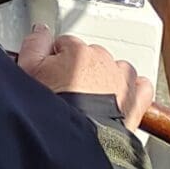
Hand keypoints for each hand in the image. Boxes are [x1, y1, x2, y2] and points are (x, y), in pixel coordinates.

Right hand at [17, 24, 149, 128]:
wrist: (76, 138)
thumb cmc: (53, 106)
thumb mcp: (28, 70)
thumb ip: (34, 44)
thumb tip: (41, 31)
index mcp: (78, 50)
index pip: (65, 44)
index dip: (55, 60)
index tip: (51, 74)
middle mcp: (103, 60)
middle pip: (90, 56)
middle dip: (80, 69)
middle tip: (67, 89)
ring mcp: (121, 80)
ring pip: (115, 69)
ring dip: (106, 78)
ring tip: (92, 96)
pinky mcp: (135, 100)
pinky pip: (141, 87)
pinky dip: (133, 90)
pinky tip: (120, 98)